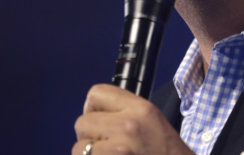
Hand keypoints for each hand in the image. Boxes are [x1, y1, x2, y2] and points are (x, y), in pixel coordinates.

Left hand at [73, 84, 194, 154]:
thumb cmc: (164, 154)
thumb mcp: (152, 121)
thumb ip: (124, 112)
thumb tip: (92, 113)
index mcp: (140, 108)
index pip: (96, 93)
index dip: (93, 109)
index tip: (100, 122)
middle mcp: (129, 125)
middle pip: (82, 122)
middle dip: (89, 136)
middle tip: (106, 147)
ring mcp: (119, 150)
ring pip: (79, 148)